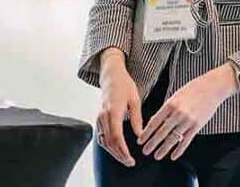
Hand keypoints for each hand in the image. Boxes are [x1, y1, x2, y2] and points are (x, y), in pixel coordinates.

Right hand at [96, 48, 142, 166]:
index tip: (131, 159)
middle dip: (119, 155)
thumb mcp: (135, 100)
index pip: (116, 137)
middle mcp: (103, 116)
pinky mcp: (99, 118)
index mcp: (113, 111)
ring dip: (113, 152)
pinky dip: (107, 145)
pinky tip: (116, 149)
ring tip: (124, 159)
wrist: (111, 75)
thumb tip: (141, 136)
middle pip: (109, 142)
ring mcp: (99, 117)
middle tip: (130, 163)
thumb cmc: (124, 85)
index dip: (123, 151)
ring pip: (103, 141)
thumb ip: (137, 119)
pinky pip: (101, 136)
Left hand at [138, 64, 238, 160]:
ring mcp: (188, 120)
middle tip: (145, 151)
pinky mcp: (197, 126)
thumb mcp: (176, 95)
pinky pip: (186, 141)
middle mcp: (178, 113)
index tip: (140, 140)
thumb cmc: (193, 89)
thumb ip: (166, 108)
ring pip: (173, 139)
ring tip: (157, 156)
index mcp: (170, 104)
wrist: (213, 87)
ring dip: (163, 149)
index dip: (146, 133)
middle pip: (162, 132)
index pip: (155, 122)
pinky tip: (173, 156)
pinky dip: (179, 150)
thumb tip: (155, 121)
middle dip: (152, 143)